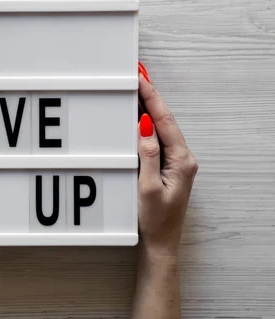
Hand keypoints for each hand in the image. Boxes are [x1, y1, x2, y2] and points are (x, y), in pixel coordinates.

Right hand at [137, 62, 197, 257]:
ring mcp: (175, 162)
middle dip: (150, 96)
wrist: (160, 243)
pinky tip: (137, 116)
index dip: (151, 98)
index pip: (165, 121)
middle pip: (164, 120)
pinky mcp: (166, 167)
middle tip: (137, 75)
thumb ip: (147, 155)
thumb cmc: (155, 220)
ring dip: (148, 108)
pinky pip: (156, 139)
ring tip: (136, 89)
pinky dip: (146, 124)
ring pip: (161, 128)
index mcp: (182, 161)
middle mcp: (182, 158)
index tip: (140, 79)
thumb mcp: (148, 187)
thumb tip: (145, 126)